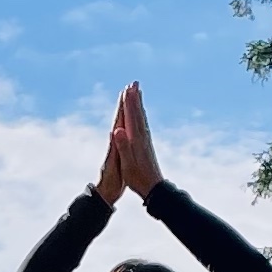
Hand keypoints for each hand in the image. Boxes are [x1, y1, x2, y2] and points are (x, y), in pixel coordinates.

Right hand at [111, 81, 163, 197]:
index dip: (128, 103)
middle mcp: (142, 137)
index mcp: (135, 140)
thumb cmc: (138, 177)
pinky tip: (141, 115)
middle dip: (135, 98)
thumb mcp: (126, 163)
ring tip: (138, 92)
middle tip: (133, 83)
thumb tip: (117, 129)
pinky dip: (141, 116)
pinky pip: (143, 125)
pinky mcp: (147, 145)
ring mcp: (146, 141)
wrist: (154, 187)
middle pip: (138, 113)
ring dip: (139, 104)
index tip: (126, 89)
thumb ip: (122, 145)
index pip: (131, 117)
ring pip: (142, 118)